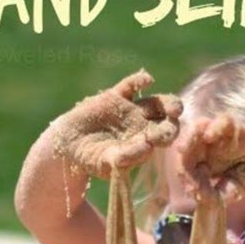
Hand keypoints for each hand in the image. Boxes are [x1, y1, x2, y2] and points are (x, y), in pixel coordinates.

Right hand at [52, 69, 182, 178]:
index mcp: (145, 142)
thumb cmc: (91, 160)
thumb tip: (148, 147)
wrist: (68, 145)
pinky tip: (147, 80)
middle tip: (176, 116)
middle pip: (165, 118)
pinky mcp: (115, 97)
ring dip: (166, 102)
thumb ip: (127, 157)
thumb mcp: (108, 163)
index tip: (164, 137)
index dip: (168, 134)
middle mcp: (142, 125)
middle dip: (173, 117)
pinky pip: (130, 86)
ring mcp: (130, 110)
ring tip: (173, 106)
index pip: (163, 137)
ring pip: (155, 102)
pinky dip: (139, 81)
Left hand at [177, 114, 244, 200]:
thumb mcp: (236, 190)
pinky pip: (224, 122)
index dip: (187, 179)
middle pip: (187, 146)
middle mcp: (208, 146)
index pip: (187, 167)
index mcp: (204, 162)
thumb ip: (221, 195)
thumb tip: (202, 200)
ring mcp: (221, 135)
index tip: (194, 192)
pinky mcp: (238, 128)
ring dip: (190, 137)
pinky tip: (209, 136)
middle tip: (184, 173)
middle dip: (182, 159)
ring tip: (183, 149)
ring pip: (198, 128)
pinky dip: (215, 126)